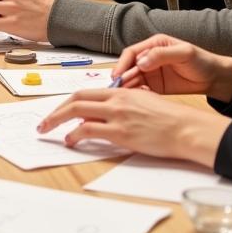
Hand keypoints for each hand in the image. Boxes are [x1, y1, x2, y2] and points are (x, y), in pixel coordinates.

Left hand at [36, 87, 230, 167]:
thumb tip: (106, 111)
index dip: (68, 101)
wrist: (186, 128)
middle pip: (76, 99)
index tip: (58, 109)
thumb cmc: (170, 120)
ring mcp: (117, 115)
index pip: (86, 92)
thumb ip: (124, 104)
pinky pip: (88, 130)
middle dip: (56, 110)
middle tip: (44, 121)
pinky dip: (74, 135)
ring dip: (57, 121)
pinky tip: (70, 140)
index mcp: (121, 91)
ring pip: (77, 112)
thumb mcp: (144, 102)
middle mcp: (116, 100)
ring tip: (48, 130)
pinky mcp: (120, 133)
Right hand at [113, 34, 231, 100]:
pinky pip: (141, 90)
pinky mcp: (155, 86)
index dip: (122, 63)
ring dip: (127, 87)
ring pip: (132, 79)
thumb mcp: (184, 53)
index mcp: (154, 45)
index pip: (132, 53)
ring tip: (126, 96)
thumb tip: (142, 61)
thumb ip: (162, 54)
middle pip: (128, 67)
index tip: (118, 75)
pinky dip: (137, 94)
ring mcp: (151, 73)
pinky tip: (139, 99)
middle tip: (119, 88)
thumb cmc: (202, 61)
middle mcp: (149, 58)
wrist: (214, 79)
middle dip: (122, 77)